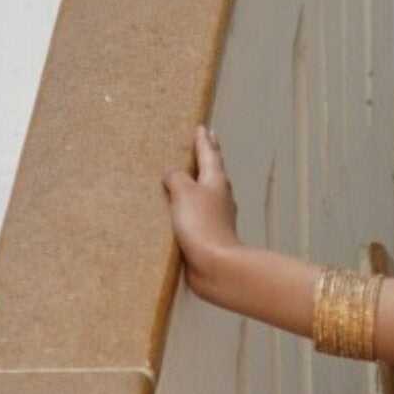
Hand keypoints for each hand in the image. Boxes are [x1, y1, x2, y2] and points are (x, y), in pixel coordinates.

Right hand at [163, 123, 239, 277]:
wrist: (215, 265)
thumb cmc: (201, 223)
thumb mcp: (184, 192)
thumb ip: (176, 178)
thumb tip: (173, 174)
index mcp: (215, 181)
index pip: (209, 155)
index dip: (204, 141)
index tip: (203, 128)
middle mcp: (220, 197)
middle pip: (213, 173)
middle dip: (207, 160)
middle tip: (202, 146)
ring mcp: (217, 218)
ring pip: (207, 194)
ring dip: (199, 185)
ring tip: (187, 178)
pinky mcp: (210, 236)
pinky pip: (198, 215)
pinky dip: (191, 208)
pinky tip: (181, 212)